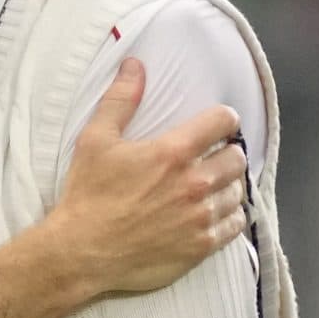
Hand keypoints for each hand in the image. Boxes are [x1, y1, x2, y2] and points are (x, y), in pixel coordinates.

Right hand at [43, 66, 247, 299]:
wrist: (80, 252)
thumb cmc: (87, 195)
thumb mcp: (95, 141)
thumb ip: (120, 100)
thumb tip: (135, 65)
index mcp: (173, 152)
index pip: (223, 121)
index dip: (222, 120)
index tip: (215, 126)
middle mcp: (194, 183)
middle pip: (237, 157)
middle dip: (226, 152)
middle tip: (211, 158)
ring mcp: (201, 218)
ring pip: (238, 191)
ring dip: (228, 186)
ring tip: (211, 187)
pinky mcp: (201, 246)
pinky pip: (235, 225)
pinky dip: (230, 216)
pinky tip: (214, 214)